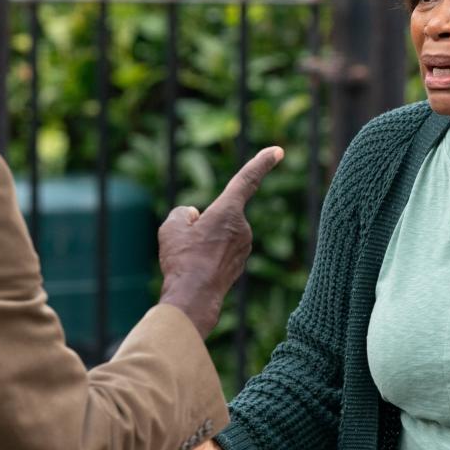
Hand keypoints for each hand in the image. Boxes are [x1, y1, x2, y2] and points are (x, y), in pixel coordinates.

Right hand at [157, 147, 283, 337]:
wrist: (193, 298)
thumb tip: (194, 217)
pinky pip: (219, 251)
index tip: (278, 150)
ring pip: (217, 234)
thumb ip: (184, 213)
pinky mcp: (239, 264)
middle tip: (186, 244)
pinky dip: (207, 255)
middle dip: (201, 223)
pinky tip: (196, 269)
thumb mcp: (171, 226)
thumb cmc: (182, 259)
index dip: (261, 162)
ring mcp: (243, 248)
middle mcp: (243, 227)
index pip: (247, 179)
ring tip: (189, 259)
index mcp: (229, 211)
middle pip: (218, 214)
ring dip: (203, 240)